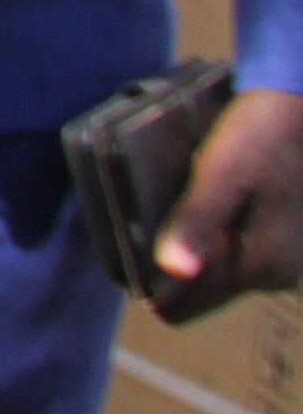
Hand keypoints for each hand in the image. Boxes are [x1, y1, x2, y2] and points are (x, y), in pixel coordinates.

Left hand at [156, 85, 302, 320]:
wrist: (298, 106)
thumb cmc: (260, 136)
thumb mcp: (221, 174)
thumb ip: (198, 221)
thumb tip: (173, 268)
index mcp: (263, 267)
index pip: (185, 306)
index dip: (149, 285)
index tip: (128, 250)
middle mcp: (277, 274)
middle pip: (198, 289)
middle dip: (169, 262)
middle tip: (149, 218)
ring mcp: (282, 258)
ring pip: (213, 269)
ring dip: (189, 245)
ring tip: (171, 207)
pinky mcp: (279, 239)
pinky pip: (230, 249)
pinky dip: (209, 234)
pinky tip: (197, 203)